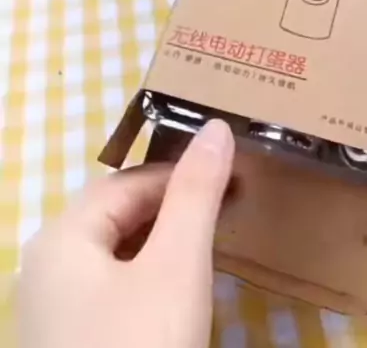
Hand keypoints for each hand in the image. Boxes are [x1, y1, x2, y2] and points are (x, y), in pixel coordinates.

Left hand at [18, 119, 234, 347]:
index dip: (182, 175)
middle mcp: (47, 267)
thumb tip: (215, 126)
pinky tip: (176, 298)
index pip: (129, 183)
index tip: (234, 179)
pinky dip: (147, 281)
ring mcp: (53, 311)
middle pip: (117, 216)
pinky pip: (110, 292)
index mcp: (62, 237)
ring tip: (209, 247)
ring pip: (114, 255)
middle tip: (227, 211)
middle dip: (173, 208)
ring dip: (162, 244)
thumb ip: (195, 194)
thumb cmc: (141, 346)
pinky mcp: (68, 343)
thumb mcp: (175, 266)